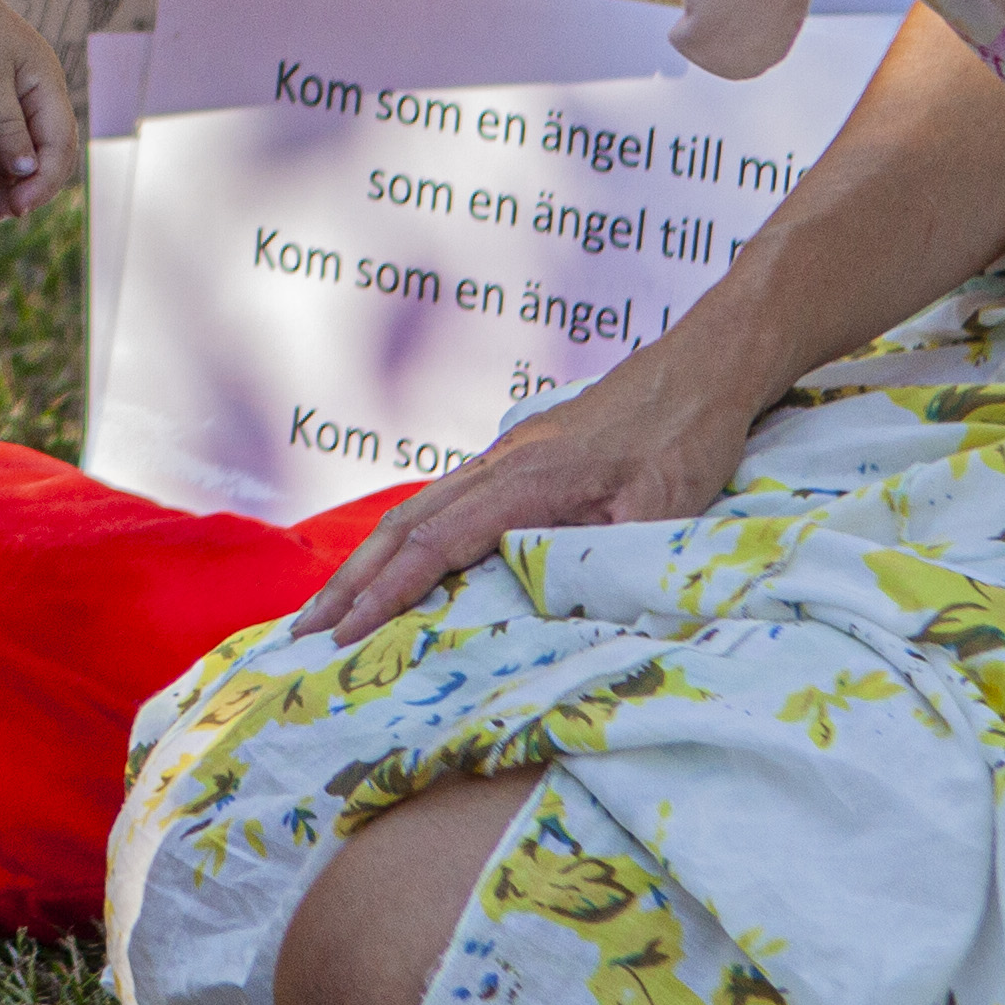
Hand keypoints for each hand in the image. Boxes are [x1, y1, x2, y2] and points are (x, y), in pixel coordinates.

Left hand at [0, 0, 77, 223]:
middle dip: (30, 188)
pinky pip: (9, 146)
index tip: (16, 206)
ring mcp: (20, 99)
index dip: (43, 181)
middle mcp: (41, 94)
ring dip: (13, 183)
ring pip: (30, 154)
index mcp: (47, 85)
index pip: (60, 146)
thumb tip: (28, 170)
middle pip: (52, 155)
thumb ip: (6, 125)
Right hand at [278, 322, 763, 648]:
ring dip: (367, 561)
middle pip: (403, 526)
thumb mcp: (662, 510)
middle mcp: (500, 463)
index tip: (343, 638)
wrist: (704, 366)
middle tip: (300, 633)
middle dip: (349, 583)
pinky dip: (402, 539)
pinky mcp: (520, 457)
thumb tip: (550, 610)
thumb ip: (602, 558)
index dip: (385, 594)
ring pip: (416, 511)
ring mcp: (505, 456)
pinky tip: (394, 562)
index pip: (434, 545)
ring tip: (329, 608)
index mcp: (525, 479)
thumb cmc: (687, 438)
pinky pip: (442, 502)